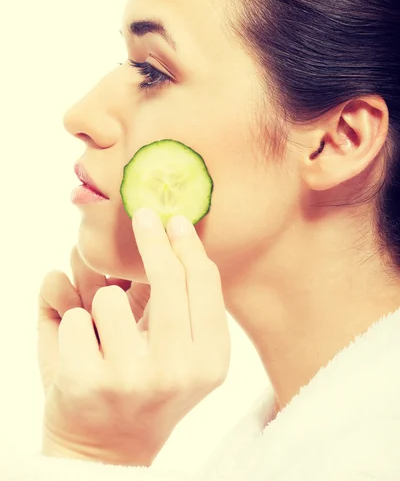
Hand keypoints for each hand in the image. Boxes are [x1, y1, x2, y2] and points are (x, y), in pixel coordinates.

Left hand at [37, 209, 229, 465]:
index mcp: (210, 360)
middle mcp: (179, 370)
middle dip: (152, 237)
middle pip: (169, 278)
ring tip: (105, 338)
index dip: (188, 245)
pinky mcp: (88, 382)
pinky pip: (72, 317)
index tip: (175, 220)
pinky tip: (81, 357)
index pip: (205, 282)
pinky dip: (70, 329)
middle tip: (143, 215)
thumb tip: (173, 231)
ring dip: (101, 307)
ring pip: (109, 295)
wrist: (105, 452)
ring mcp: (133, 377)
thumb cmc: (145, 393)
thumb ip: (185, 301)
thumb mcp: (183, 356)